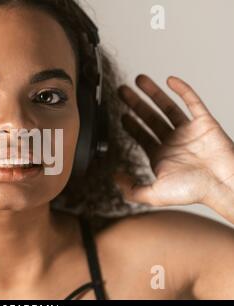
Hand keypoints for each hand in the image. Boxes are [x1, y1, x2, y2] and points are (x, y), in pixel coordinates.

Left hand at [114, 74, 233, 220]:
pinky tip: (169, 80)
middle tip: (122, 91)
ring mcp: (188, 131)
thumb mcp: (153, 194)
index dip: (131, 124)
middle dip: (135, 104)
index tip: (121, 113)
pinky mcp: (204, 122)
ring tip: (138, 79)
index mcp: (161, 156)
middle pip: (149, 118)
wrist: (223, 185)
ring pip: (167, 106)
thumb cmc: (193, 191)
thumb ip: (131, 189)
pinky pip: (192, 101)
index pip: (142, 135)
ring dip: (153, 93)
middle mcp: (173, 142)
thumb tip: (114, 176)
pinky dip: (182, 89)